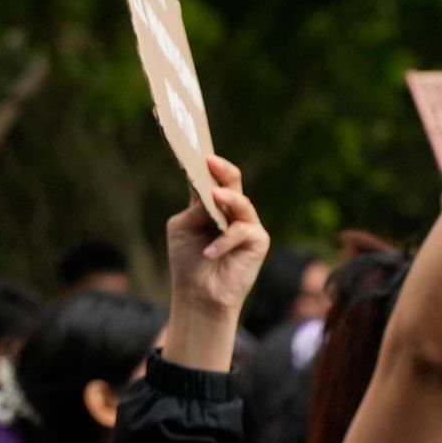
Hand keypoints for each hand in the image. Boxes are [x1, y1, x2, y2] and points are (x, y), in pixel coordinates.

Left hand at [160, 155, 267, 368]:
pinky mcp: (257, 241)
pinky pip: (242, 232)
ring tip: (214, 195)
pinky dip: (224, 241)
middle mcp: (231, 210)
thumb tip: (208, 193)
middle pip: (231, 182)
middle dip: (222, 170)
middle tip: (210, 160)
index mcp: (210, 204)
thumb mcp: (183, 228)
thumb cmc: (188, 261)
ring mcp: (246, 224)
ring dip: (227, 198)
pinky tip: (209, 252)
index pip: (210, 177)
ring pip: (241, 203)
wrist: (198, 294)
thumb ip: (195, 209)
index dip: (205, 162)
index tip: (196, 148)